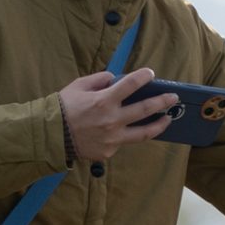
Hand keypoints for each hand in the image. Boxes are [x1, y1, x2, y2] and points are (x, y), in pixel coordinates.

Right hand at [59, 67, 178, 163]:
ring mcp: (112, 138)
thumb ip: (99, 80)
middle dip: (162, 101)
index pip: (130, 84)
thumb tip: (115, 79)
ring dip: (159, 125)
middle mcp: (112, 120)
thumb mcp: (78, 86)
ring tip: (168, 119)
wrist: (50, 136)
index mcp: (104, 101)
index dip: (143, 77)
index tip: (151, 73)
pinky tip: (126, 130)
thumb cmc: (62, 108)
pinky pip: (121, 142)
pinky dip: (124, 134)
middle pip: (145, 109)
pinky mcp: (109, 152)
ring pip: (143, 133)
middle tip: (173, 97)